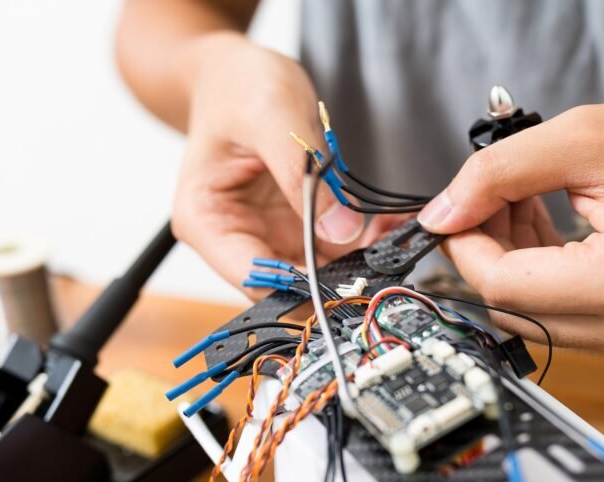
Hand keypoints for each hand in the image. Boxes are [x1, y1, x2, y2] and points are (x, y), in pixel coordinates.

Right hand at [172, 34, 402, 294]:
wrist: (236, 73)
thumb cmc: (237, 88)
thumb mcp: (272, 118)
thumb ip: (304, 174)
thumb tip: (340, 229)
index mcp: (206, 223)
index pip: (254, 277)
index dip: (301, 286)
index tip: (349, 281)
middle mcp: (233, 238)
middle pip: (287, 283)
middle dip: (337, 275)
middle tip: (387, 261)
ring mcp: (266, 235)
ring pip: (317, 270)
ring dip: (358, 259)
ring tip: (397, 240)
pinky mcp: (294, 225)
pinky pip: (332, 245)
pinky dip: (362, 239)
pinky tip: (391, 226)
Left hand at [418, 96, 603, 363]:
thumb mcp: (592, 138)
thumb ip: (502, 172)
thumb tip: (442, 211)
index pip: (502, 287)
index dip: (464, 246)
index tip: (455, 210)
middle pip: (511, 308)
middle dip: (486, 251)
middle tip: (492, 198)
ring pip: (532, 317)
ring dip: (513, 263)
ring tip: (525, 205)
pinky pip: (562, 319)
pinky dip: (542, 276)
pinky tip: (549, 230)